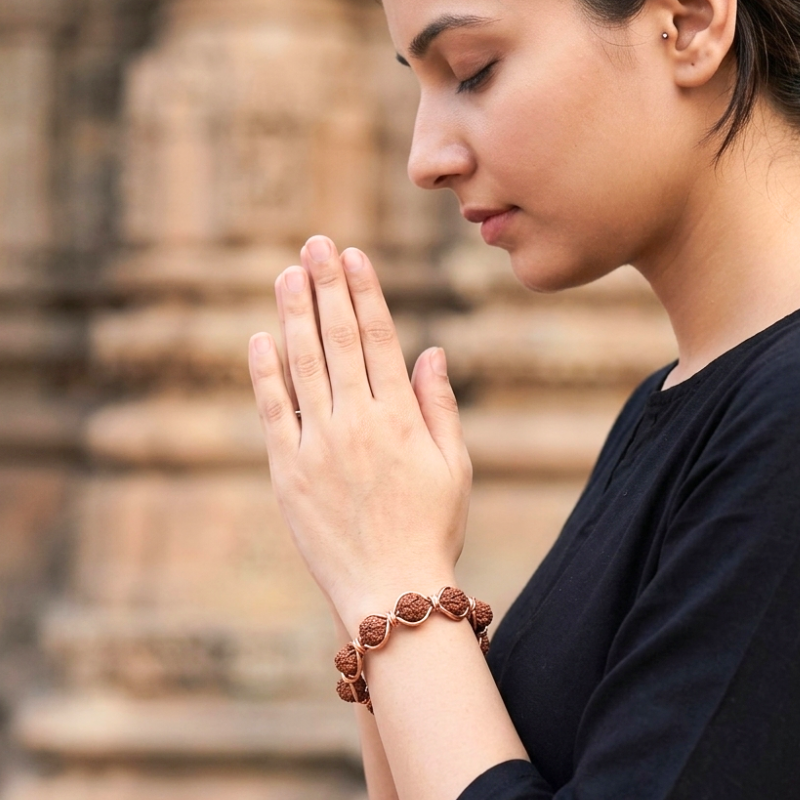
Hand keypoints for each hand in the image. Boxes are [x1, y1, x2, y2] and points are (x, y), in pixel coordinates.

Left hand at [248, 236, 471, 633]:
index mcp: (401, 417)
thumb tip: (430, 349)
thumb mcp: (454, 466)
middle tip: (315, 244)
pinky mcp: (287, 472)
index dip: (364, 292)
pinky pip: (273, 412)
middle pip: (337, 339)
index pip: (378, 338)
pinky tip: (260, 338)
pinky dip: (265, 373)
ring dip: (293, 315)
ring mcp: (318, 445)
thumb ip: (439, 405)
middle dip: (326, 286)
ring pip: (303, 365)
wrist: (391, 591)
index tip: (353, 255)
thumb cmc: (432, 528)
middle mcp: (358, 422)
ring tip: (286, 275)